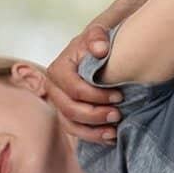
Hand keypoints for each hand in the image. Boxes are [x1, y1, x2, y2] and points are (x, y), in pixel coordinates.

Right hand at [46, 23, 122, 144]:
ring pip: (71, 124)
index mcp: (58, 69)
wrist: (95, 53)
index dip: (97, 96)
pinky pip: (75, 131)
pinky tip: (110, 137)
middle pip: (70, 109)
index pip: (75, 89)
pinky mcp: (67, 114)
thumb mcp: (97, 35)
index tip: (119, 96)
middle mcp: (53, 88)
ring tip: (114, 131)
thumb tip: (100, 49)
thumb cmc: (96, 44)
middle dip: (96, 115)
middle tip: (118, 114)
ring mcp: (59, 103)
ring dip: (93, 131)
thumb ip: (97, 37)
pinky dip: (92, 136)